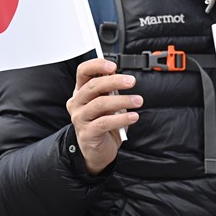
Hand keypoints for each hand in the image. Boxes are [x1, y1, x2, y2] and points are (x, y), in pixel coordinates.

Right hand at [66, 58, 141, 174]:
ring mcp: (80, 118)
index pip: (83, 71)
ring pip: (100, 104)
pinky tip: (133, 116)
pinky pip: (105, 123)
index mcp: (81, 91)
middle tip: (132, 81)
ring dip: (123, 100)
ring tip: (138, 101)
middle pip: (93, 86)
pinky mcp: (87, 133)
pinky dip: (122, 118)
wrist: (97, 150)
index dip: (97, 65)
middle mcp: (77, 103)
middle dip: (114, 81)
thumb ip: (110, 89)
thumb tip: (119, 74)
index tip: (113, 65)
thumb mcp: (108, 103)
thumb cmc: (103, 123)